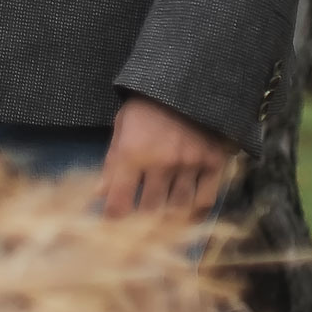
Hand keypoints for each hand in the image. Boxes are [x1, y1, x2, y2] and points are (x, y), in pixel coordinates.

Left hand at [98, 97, 242, 220]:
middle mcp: (160, 162)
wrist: (188, 81)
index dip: (114, 219)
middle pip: (149, 210)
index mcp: (131, 153)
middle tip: (137, 229)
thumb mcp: (122, 126)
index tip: (112, 226)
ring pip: (176, 209)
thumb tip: (99, 194)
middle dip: (140, 222)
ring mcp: (189, 164)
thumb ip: (112, 162)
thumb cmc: (147, 105)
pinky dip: (195, 214)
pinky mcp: (212, 163)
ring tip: (161, 225)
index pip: (118, 202)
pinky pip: (205, 200)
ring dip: (167, 220)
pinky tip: (187, 217)